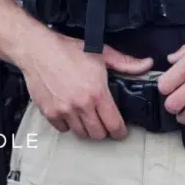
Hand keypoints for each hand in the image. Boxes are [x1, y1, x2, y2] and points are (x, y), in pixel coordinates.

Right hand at [16, 29, 152, 139]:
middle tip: (104, 122)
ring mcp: (64, 110)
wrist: (38, 50)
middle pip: (98, 134)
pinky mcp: (49, 112)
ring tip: (88, 118)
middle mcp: (81, 105)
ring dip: (86, 128)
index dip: (120, 131)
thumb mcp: (102, 53)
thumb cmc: (68, 50)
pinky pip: (63, 129)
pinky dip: (68, 125)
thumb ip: (126, 63)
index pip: (114, 124)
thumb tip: (146, 64)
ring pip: (81, 134)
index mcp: (97, 92)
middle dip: (104, 131)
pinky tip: (71, 113)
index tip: (120, 131)